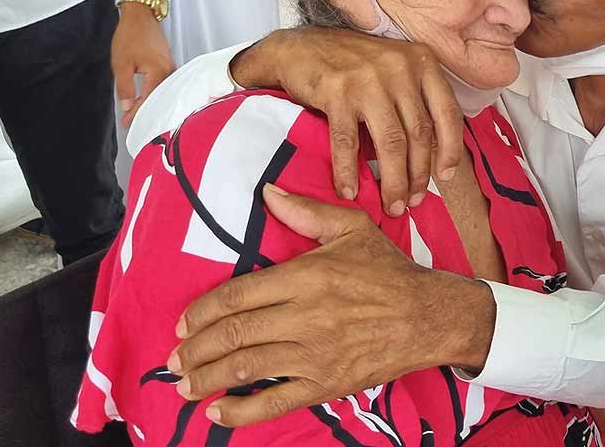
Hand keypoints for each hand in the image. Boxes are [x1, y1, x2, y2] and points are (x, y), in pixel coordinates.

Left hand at [112, 1, 175, 126]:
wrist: (141, 16)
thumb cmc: (131, 36)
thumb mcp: (121, 64)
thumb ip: (125, 88)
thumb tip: (127, 106)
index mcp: (159, 72)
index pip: (148, 100)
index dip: (137, 113)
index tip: (127, 122)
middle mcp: (169, 72)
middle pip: (159, 99)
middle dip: (146, 112)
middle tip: (133, 122)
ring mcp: (171, 68)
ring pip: (162, 92)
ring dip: (151, 103)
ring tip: (140, 114)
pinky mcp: (169, 64)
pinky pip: (164, 84)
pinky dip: (155, 93)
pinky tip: (148, 99)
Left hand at [166, 186, 494, 426]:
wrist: (430, 316)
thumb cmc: (389, 272)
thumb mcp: (353, 229)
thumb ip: (307, 212)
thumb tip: (268, 193)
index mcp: (308, 276)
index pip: (238, 295)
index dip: (203, 311)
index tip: (184, 323)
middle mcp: (306, 316)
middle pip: (235, 334)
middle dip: (196, 349)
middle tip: (174, 359)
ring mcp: (316, 354)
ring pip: (247, 368)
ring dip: (207, 378)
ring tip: (185, 384)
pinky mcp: (328, 383)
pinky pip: (277, 401)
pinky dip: (243, 410)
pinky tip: (218, 412)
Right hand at [231, 27, 463, 215]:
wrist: (300, 48)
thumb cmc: (354, 65)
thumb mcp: (396, 68)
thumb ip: (417, 99)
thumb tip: (435, 153)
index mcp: (422, 62)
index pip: (448, 113)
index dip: (451, 150)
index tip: (445, 177)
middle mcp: (400, 68)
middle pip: (419, 134)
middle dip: (418, 175)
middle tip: (412, 202)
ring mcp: (369, 80)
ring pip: (391, 143)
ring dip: (393, 181)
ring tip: (391, 205)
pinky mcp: (337, 93)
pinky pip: (348, 143)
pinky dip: (348, 172)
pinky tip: (349, 192)